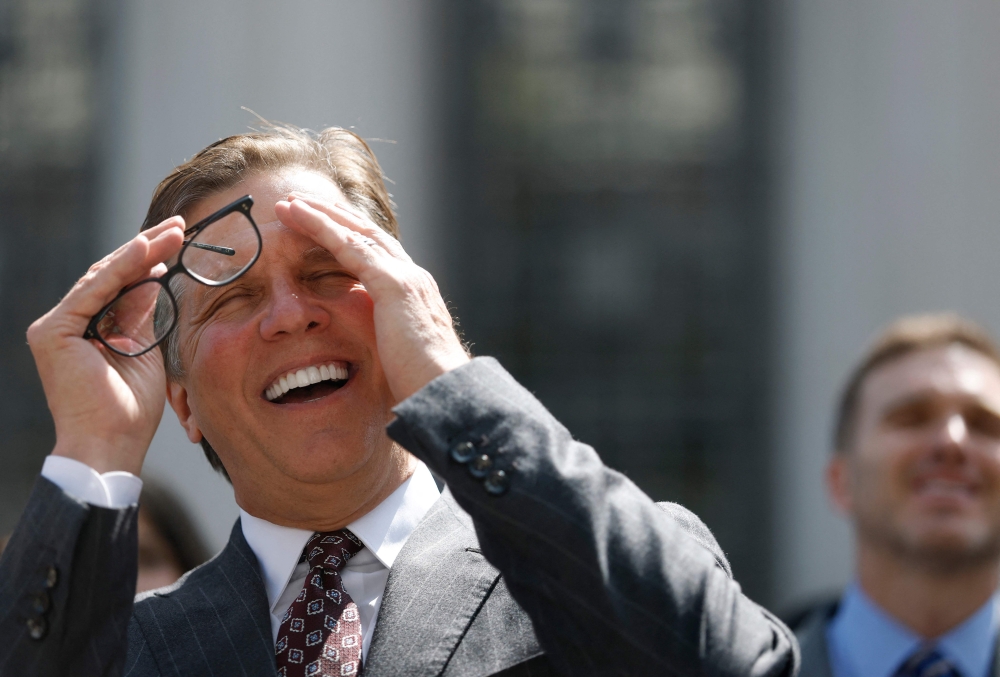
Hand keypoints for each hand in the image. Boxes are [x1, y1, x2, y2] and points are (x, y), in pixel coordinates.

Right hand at [27, 219, 184, 474]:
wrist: (112, 444)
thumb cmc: (131, 410)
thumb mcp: (145, 351)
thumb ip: (143, 315)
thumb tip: (156, 279)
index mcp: (87, 330)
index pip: (119, 286)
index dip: (149, 261)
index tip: (180, 242)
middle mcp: (67, 324)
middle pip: (111, 276)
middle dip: (148, 249)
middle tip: (180, 227)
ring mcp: (57, 326)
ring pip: (103, 277)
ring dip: (141, 251)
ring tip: (172, 232)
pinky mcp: (54, 331)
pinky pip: (94, 290)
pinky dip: (123, 268)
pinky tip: (148, 248)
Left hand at [274, 196, 469, 402]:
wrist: (445, 392)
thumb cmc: (423, 387)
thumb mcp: (401, 358)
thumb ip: (388, 344)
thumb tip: (375, 353)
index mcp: (415, 294)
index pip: (378, 255)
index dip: (349, 238)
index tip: (324, 228)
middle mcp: (413, 277)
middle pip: (367, 234)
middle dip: (334, 217)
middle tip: (301, 204)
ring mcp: (405, 277)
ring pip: (355, 232)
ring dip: (321, 214)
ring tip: (290, 203)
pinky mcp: (392, 285)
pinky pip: (348, 246)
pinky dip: (321, 226)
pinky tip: (298, 215)